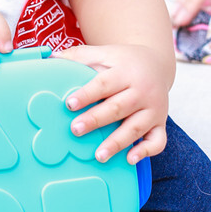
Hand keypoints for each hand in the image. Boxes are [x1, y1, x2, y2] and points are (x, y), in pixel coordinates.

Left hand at [51, 44, 168, 164]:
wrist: (157, 64)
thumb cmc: (123, 61)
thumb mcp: (104, 52)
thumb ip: (78, 56)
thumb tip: (49, 57)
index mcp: (126, 72)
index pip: (105, 83)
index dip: (87, 94)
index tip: (69, 104)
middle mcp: (143, 91)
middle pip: (118, 107)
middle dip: (96, 120)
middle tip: (75, 130)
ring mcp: (154, 109)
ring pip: (136, 128)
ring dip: (117, 143)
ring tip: (98, 156)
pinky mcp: (160, 123)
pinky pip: (158, 140)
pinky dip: (146, 151)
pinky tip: (129, 159)